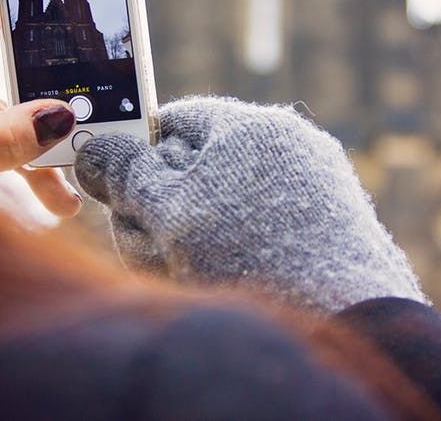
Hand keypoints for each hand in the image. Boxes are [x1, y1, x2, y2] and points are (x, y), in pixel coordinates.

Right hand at [74, 96, 427, 312]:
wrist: (347, 318)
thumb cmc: (250, 257)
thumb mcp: (171, 212)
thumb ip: (125, 174)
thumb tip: (94, 147)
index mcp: (251, 126)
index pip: (177, 121)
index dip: (139, 155)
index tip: (119, 190)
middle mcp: (290, 143)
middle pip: (202, 162)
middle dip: (166, 203)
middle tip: (154, 244)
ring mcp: (318, 181)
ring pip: (230, 198)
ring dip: (198, 232)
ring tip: (193, 270)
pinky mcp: (333, 219)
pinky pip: (268, 221)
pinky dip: (241, 245)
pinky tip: (235, 277)